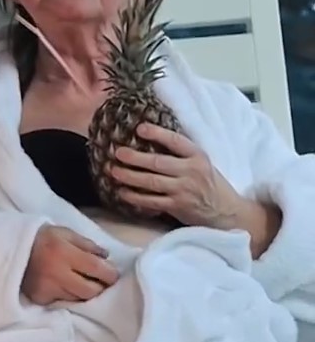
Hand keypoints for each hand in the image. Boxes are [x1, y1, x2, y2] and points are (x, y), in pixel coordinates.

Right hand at [21, 225, 118, 305]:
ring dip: (85, 292)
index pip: (96, 269)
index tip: (114, 275)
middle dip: (100, 287)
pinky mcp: (40, 298)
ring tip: (83, 282)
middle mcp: (57, 273)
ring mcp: (48, 288)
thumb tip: (106, 256)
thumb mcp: (64, 233)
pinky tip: (66, 286)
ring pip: (78, 299)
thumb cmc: (41, 238)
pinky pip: (63, 302)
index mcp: (64, 252)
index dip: (110, 274)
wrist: (9, 249)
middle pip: (90, 290)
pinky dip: (69, 296)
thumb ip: (86, 244)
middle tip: (101, 282)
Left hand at [111, 124, 281, 255]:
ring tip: (113, 171)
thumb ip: (182, 154)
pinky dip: (136, 197)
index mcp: (198, 156)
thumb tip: (151, 141)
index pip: (176, 141)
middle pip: (158, 162)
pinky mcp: (178, 207)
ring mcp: (184, 190)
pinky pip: (152, 201)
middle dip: (135, 157)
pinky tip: (122, 193)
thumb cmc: (211, 185)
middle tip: (118, 152)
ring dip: (130, 177)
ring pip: (152, 182)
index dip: (157, 133)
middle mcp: (191, 171)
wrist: (227, 212)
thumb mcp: (203, 163)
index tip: (139, 128)